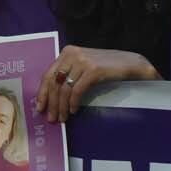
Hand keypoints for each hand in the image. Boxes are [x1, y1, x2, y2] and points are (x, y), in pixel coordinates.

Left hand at [36, 46, 159, 122]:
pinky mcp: (93, 70)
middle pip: (55, 83)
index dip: (43, 93)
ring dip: (61, 106)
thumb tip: (53, 96)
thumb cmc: (107, 67)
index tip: (40, 107)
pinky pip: (77, 91)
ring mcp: (83, 61)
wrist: (130, 63)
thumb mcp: (84, 65)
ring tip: (62, 118)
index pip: (48, 74)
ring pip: (64, 89)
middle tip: (51, 118)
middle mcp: (72, 54)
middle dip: (52, 103)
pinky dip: (73, 103)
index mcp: (67, 52)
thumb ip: (69, 73)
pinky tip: (73, 111)